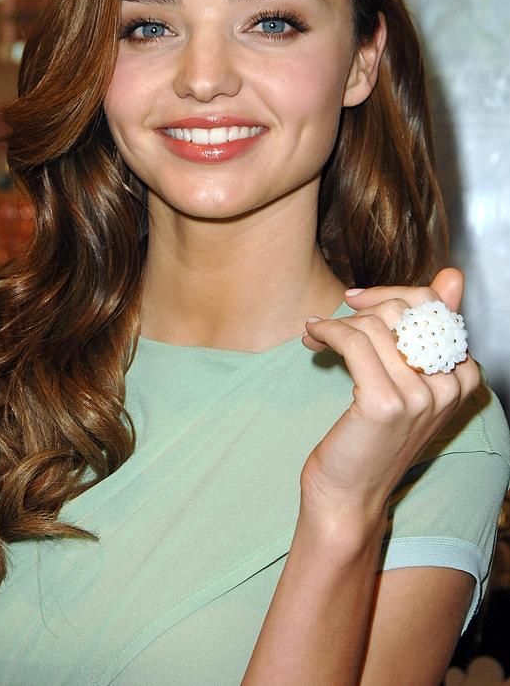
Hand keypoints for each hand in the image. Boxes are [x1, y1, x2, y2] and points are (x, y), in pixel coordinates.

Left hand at [299, 268, 479, 530]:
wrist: (349, 496)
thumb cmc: (371, 439)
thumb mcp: (403, 381)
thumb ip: (425, 331)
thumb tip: (452, 277)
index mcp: (461, 378)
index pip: (435, 307)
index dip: (393, 296)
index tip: (357, 301)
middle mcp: (448, 387)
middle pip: (405, 311)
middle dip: (363, 308)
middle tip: (333, 320)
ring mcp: (420, 396)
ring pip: (373, 326)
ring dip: (336, 323)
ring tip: (317, 336)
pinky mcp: (385, 403)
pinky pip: (353, 342)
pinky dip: (327, 332)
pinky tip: (313, 339)